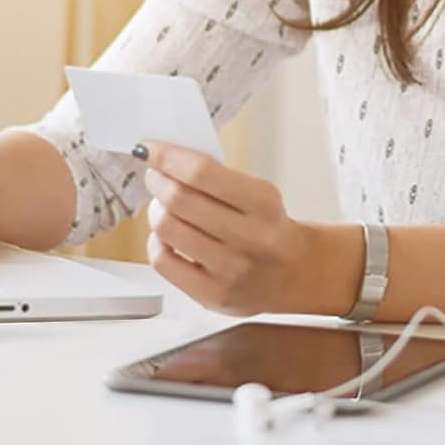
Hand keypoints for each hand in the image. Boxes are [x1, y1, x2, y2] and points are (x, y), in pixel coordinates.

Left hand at [139, 141, 320, 315]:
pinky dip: (156, 243)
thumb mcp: (258, 194)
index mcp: (263, 203)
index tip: (149, 149)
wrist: (296, 274)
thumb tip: (166, 160)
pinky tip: (167, 237)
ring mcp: (232, 270)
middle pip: (179, 200)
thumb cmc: (268, 228)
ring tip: (163, 206)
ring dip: (156, 210)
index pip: (202, 173)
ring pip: (167, 229)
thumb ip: (217, 178)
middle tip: (156, 176)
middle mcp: (250, 237)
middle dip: (158, 181)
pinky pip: (163, 262)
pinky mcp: (214, 295)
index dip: (167, 157)